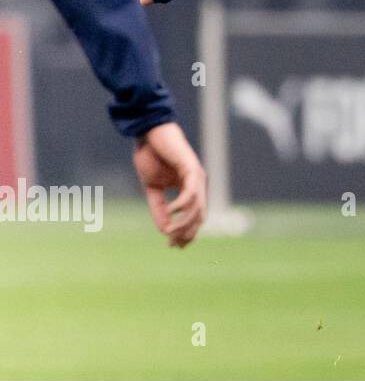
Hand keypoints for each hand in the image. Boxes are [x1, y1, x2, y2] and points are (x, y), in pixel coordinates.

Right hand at [134, 122, 206, 246]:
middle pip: (199, 216)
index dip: (186, 233)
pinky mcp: (192, 168)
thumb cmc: (151, 157)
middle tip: (173, 245)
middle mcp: (197, 185)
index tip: (172, 246)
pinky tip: (171, 212)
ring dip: (185, 223)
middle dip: (187, 233)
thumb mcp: (153, 189)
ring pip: (198, 207)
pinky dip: (182, 205)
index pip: (194, 217)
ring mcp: (197, 177)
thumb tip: (164, 230)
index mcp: (189, 189)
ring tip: (170, 232)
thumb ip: (159, 208)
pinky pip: (191, 192)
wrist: (148, 134)